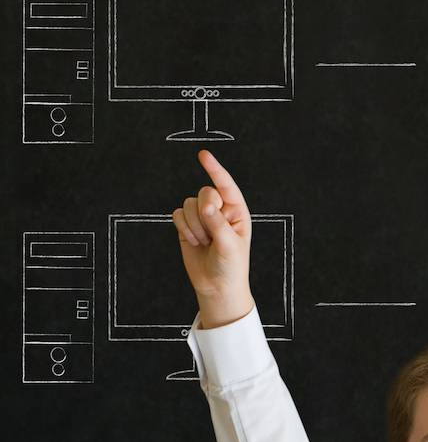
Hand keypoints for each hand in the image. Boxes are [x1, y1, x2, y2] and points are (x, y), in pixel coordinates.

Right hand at [172, 149, 253, 327]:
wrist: (216, 286)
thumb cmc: (231, 266)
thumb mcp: (229, 245)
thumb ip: (218, 223)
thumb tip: (206, 205)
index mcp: (237, 211)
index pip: (226, 185)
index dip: (215, 170)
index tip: (203, 155)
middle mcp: (220, 210)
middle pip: (204, 193)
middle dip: (204, 212)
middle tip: (211, 234)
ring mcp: (203, 217)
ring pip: (188, 204)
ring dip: (194, 225)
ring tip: (204, 242)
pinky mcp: (187, 226)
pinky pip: (177, 215)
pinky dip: (183, 229)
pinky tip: (193, 242)